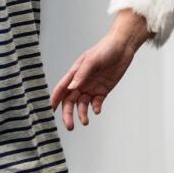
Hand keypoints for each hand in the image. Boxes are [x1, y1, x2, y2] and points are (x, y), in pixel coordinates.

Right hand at [50, 11, 149, 130]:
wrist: (123, 47)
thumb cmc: (105, 48)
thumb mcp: (92, 60)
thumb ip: (82, 74)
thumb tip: (71, 87)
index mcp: (75, 73)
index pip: (62, 89)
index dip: (55, 100)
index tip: (50, 111)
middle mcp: (81, 82)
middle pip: (70, 101)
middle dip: (68, 114)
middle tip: (70, 126)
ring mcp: (92, 87)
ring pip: (82, 105)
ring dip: (82, 114)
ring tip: (85, 122)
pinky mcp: (103, 91)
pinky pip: (96, 103)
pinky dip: (95, 108)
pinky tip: (97, 110)